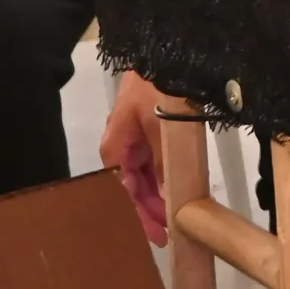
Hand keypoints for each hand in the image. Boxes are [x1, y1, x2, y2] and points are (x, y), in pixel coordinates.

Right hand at [101, 72, 171, 244]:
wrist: (164, 53)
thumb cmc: (158, 87)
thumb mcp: (162, 126)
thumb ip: (164, 161)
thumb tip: (168, 196)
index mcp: (117, 148)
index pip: (125, 191)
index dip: (141, 215)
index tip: (157, 235)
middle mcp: (122, 147)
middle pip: (133, 187)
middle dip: (148, 210)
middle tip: (167, 234)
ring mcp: (136, 138)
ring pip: (144, 176)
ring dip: (156, 196)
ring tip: (171, 219)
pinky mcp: (150, 130)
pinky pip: (153, 161)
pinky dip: (162, 177)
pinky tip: (173, 190)